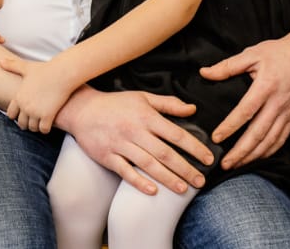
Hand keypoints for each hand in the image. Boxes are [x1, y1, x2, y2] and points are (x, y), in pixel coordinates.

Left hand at [0, 56, 75, 133]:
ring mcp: (36, 112)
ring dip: (36, 127)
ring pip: (32, 128)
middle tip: (32, 122)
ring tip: (40, 123)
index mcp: (19, 97)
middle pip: (21, 123)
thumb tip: (0, 61)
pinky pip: (44, 129)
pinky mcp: (48, 116)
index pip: (10, 114)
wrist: (62, 73)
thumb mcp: (26, 67)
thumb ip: (12, 66)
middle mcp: (25, 106)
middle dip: (26, 123)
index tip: (22, 115)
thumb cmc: (45, 69)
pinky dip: (46, 128)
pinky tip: (49, 122)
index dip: (15, 116)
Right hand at [59, 87, 209, 195]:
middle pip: (164, 153)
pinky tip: (153, 191)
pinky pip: (125, 171)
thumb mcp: (142, 97)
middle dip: (185, 168)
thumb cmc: (115, 104)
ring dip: (167, 178)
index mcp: (145, 116)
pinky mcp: (107, 156)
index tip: (208, 159)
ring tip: (183, 189)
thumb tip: (192, 109)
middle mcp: (134, 131)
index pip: (175, 134)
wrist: (81, 109)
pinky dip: (138, 181)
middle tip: (201, 181)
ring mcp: (120, 144)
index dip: (194, 147)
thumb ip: (168, 104)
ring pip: (147, 164)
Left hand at [199, 32, 289, 168]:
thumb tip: (204, 73)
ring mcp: (288, 112)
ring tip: (237, 165)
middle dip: (241, 151)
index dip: (230, 127)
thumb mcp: (252, 54)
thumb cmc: (279, 52)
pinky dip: (269, 151)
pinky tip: (257, 157)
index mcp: (266, 87)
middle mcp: (278, 103)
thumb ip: (228, 66)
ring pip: (270, 140)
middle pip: (258, 133)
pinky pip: (281, 139)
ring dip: (253, 156)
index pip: (245, 112)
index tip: (216, 138)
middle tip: (224, 164)